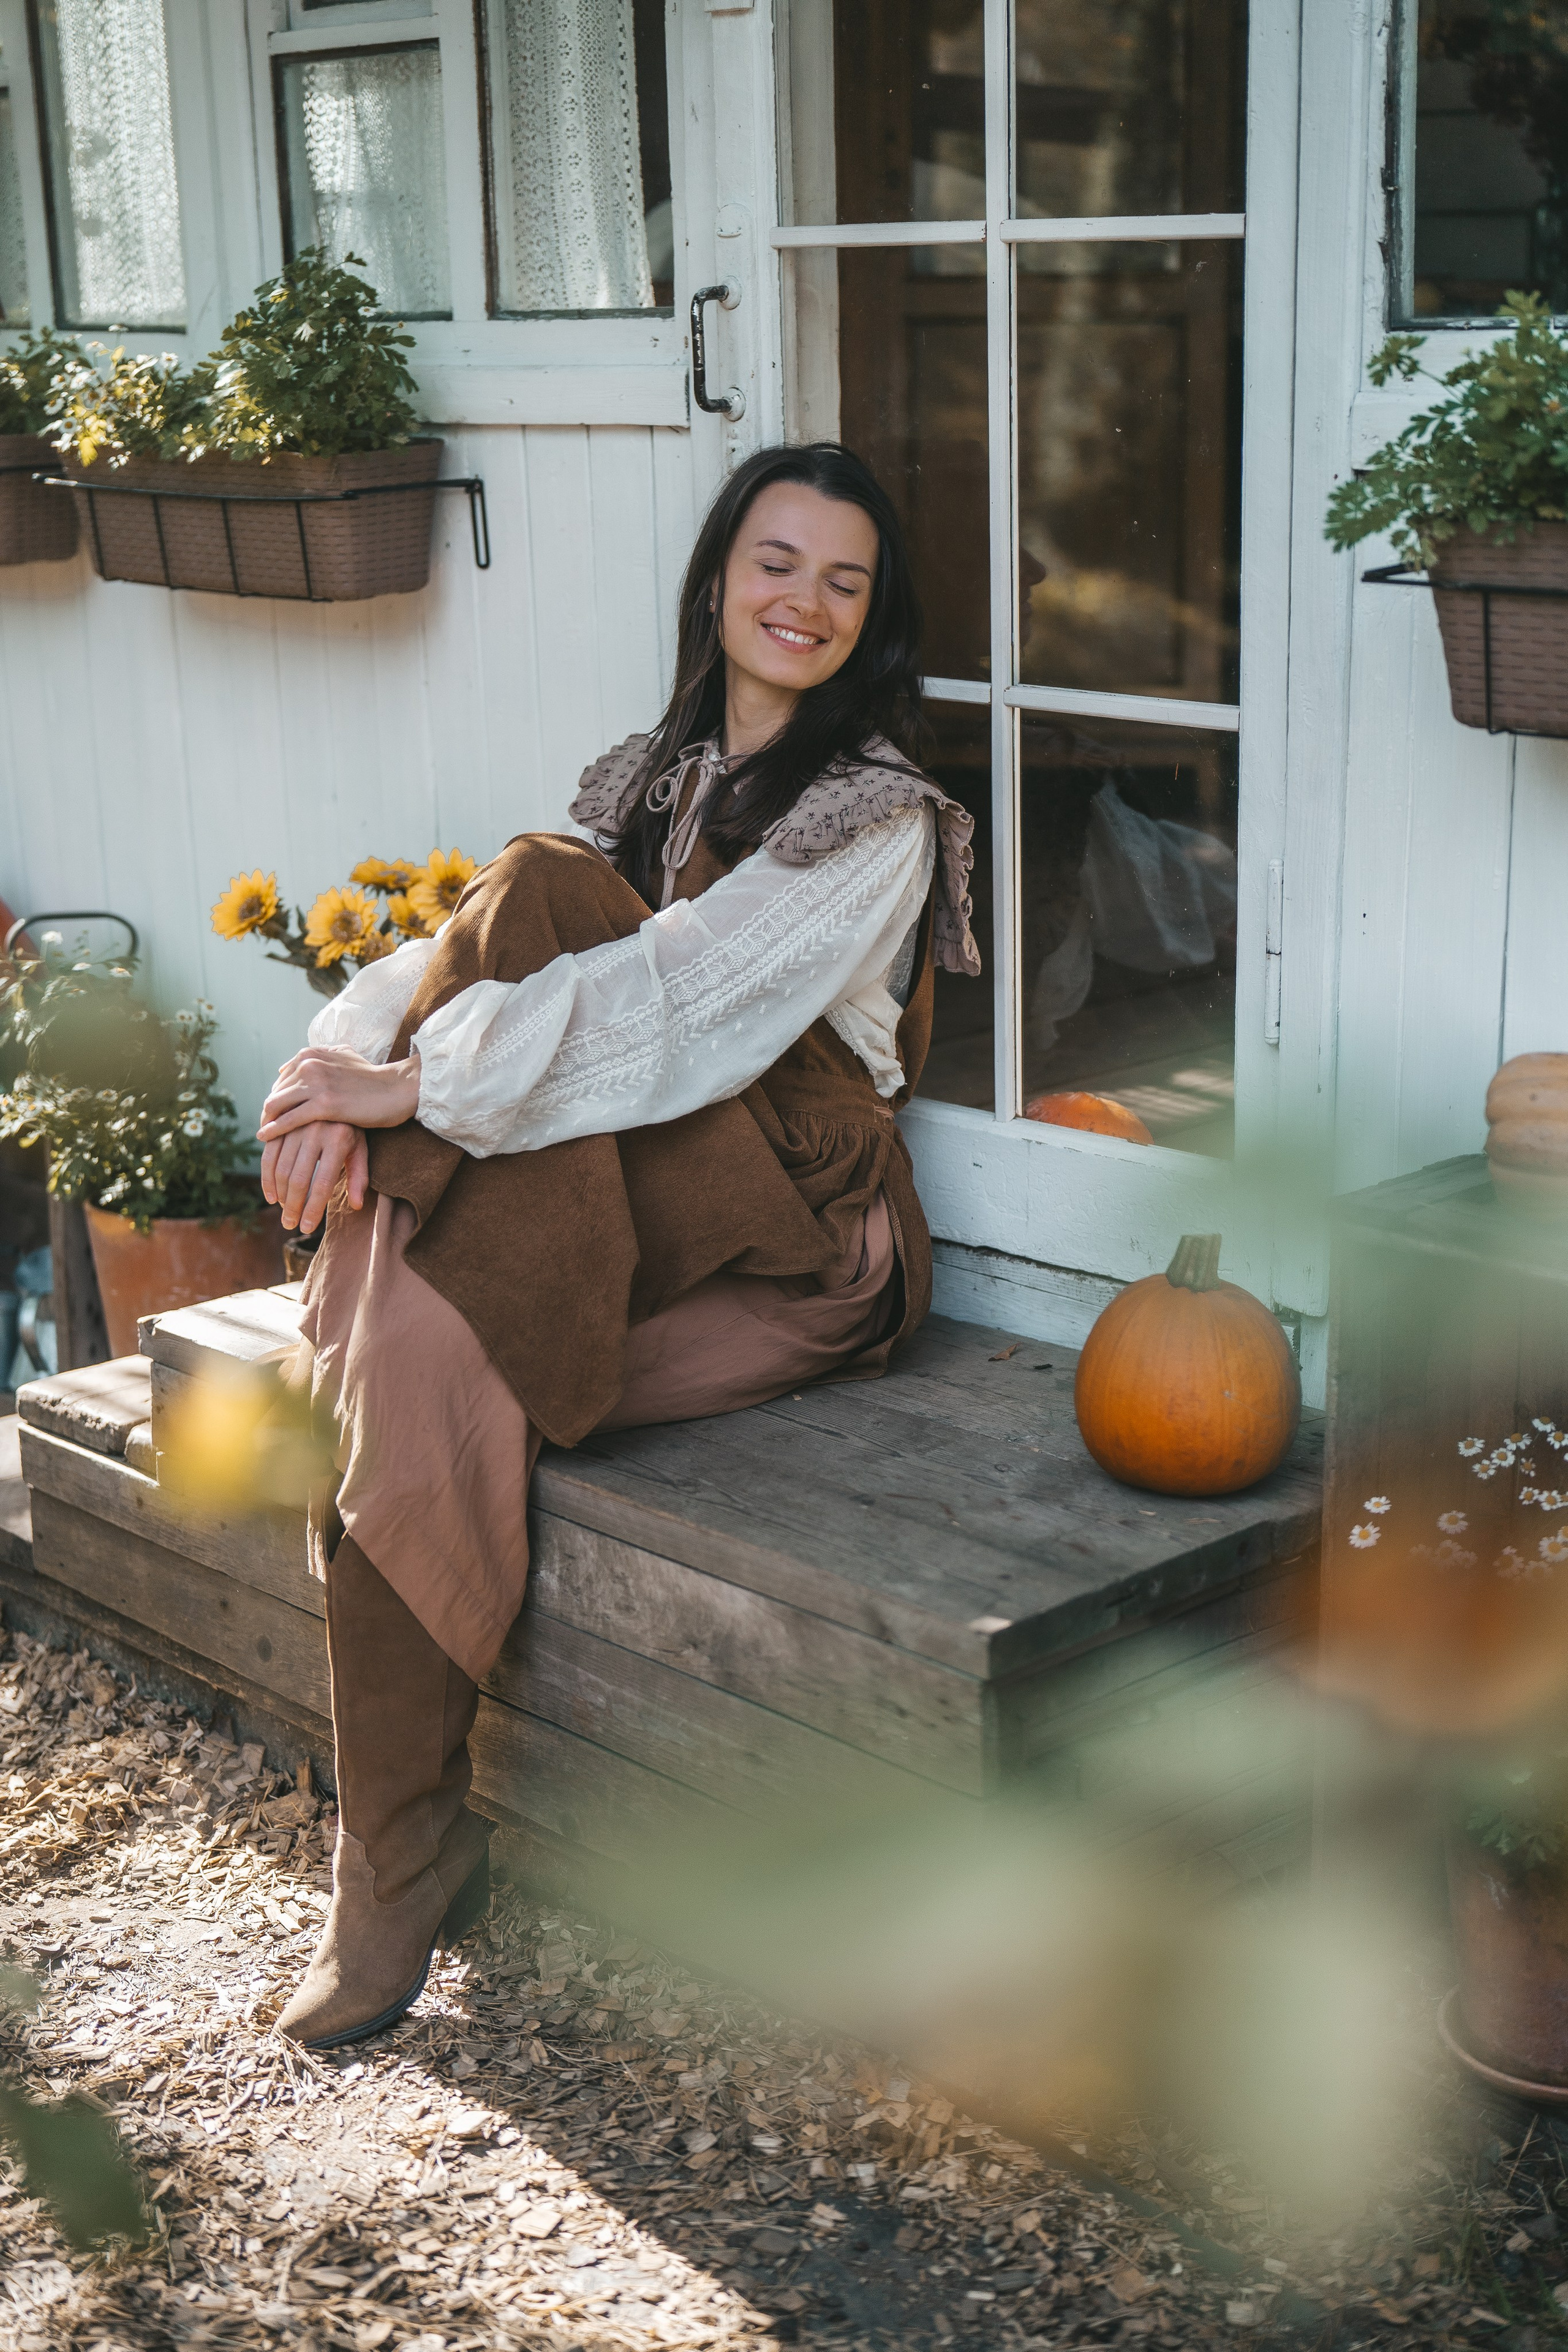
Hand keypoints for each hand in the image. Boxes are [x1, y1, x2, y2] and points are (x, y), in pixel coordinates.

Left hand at [258, 1045, 419, 1141]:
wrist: (397, 1089)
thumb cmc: (373, 1078)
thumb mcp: (343, 1057)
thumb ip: (318, 1057)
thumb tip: (287, 1066)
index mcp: (311, 1054)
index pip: (281, 1079)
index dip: (276, 1098)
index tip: (273, 1113)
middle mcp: (309, 1065)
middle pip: (275, 1092)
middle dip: (268, 1111)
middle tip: (266, 1127)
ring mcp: (316, 1084)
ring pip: (276, 1105)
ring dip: (267, 1122)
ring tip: (265, 1136)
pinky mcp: (323, 1104)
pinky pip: (289, 1119)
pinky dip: (274, 1129)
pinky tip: (265, 1138)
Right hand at [261, 1121, 368, 1235]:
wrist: (334, 1090)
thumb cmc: (351, 1127)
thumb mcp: (360, 1147)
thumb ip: (359, 1176)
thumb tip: (356, 1206)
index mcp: (338, 1140)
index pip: (323, 1183)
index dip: (313, 1208)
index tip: (306, 1227)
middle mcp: (315, 1132)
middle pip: (298, 1179)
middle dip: (292, 1206)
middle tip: (290, 1224)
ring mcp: (295, 1126)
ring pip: (281, 1168)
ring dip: (279, 1195)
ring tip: (284, 1212)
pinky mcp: (280, 1124)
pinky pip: (268, 1155)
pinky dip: (266, 1178)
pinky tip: (271, 1196)